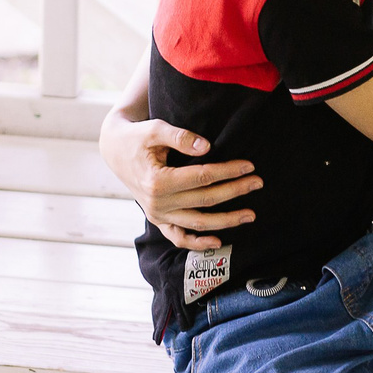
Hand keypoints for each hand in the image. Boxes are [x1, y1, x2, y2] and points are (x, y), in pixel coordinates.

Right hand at [98, 113, 261, 250]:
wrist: (114, 150)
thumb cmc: (137, 136)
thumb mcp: (154, 129)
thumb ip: (180, 137)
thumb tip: (207, 147)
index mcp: (157, 181)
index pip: (202, 177)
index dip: (228, 171)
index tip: (249, 166)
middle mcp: (157, 203)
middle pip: (205, 199)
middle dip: (235, 191)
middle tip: (258, 183)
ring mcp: (158, 215)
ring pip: (197, 223)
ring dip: (226, 221)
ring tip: (250, 215)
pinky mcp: (158, 220)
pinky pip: (178, 238)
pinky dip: (198, 243)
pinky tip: (219, 240)